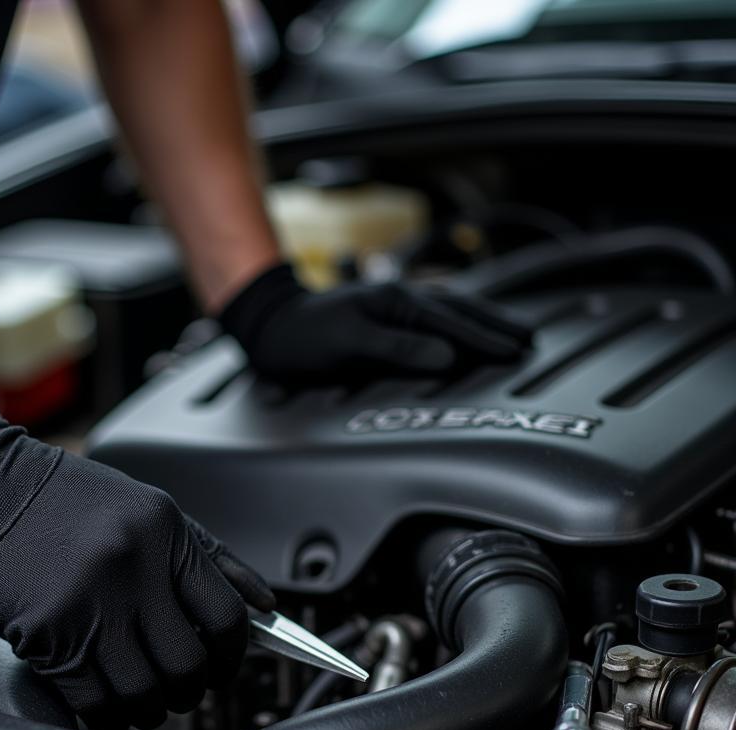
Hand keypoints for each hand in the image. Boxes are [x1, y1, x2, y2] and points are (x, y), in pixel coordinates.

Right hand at [0, 380, 274, 729]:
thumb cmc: (56, 498)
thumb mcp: (144, 507)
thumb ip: (207, 557)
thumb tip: (260, 604)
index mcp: (163, 532)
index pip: (226, 617)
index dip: (232, 656)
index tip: (223, 666)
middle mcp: (133, 567)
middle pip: (188, 665)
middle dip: (191, 690)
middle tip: (180, 687)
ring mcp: (88, 602)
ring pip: (143, 692)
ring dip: (149, 708)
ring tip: (141, 696)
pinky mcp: (46, 633)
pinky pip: (93, 699)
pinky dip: (107, 712)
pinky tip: (104, 699)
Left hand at [216, 263, 531, 382]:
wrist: (272, 325)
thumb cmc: (303, 338)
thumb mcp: (348, 344)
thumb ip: (398, 349)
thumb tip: (446, 356)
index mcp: (398, 302)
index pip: (454, 323)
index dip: (488, 339)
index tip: (518, 351)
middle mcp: (403, 299)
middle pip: (462, 312)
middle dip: (498, 326)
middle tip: (531, 341)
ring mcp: (396, 306)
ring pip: (451, 313)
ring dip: (483, 324)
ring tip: (512, 334)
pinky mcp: (388, 317)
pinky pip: (435, 318)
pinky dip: (459, 325)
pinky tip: (466, 332)